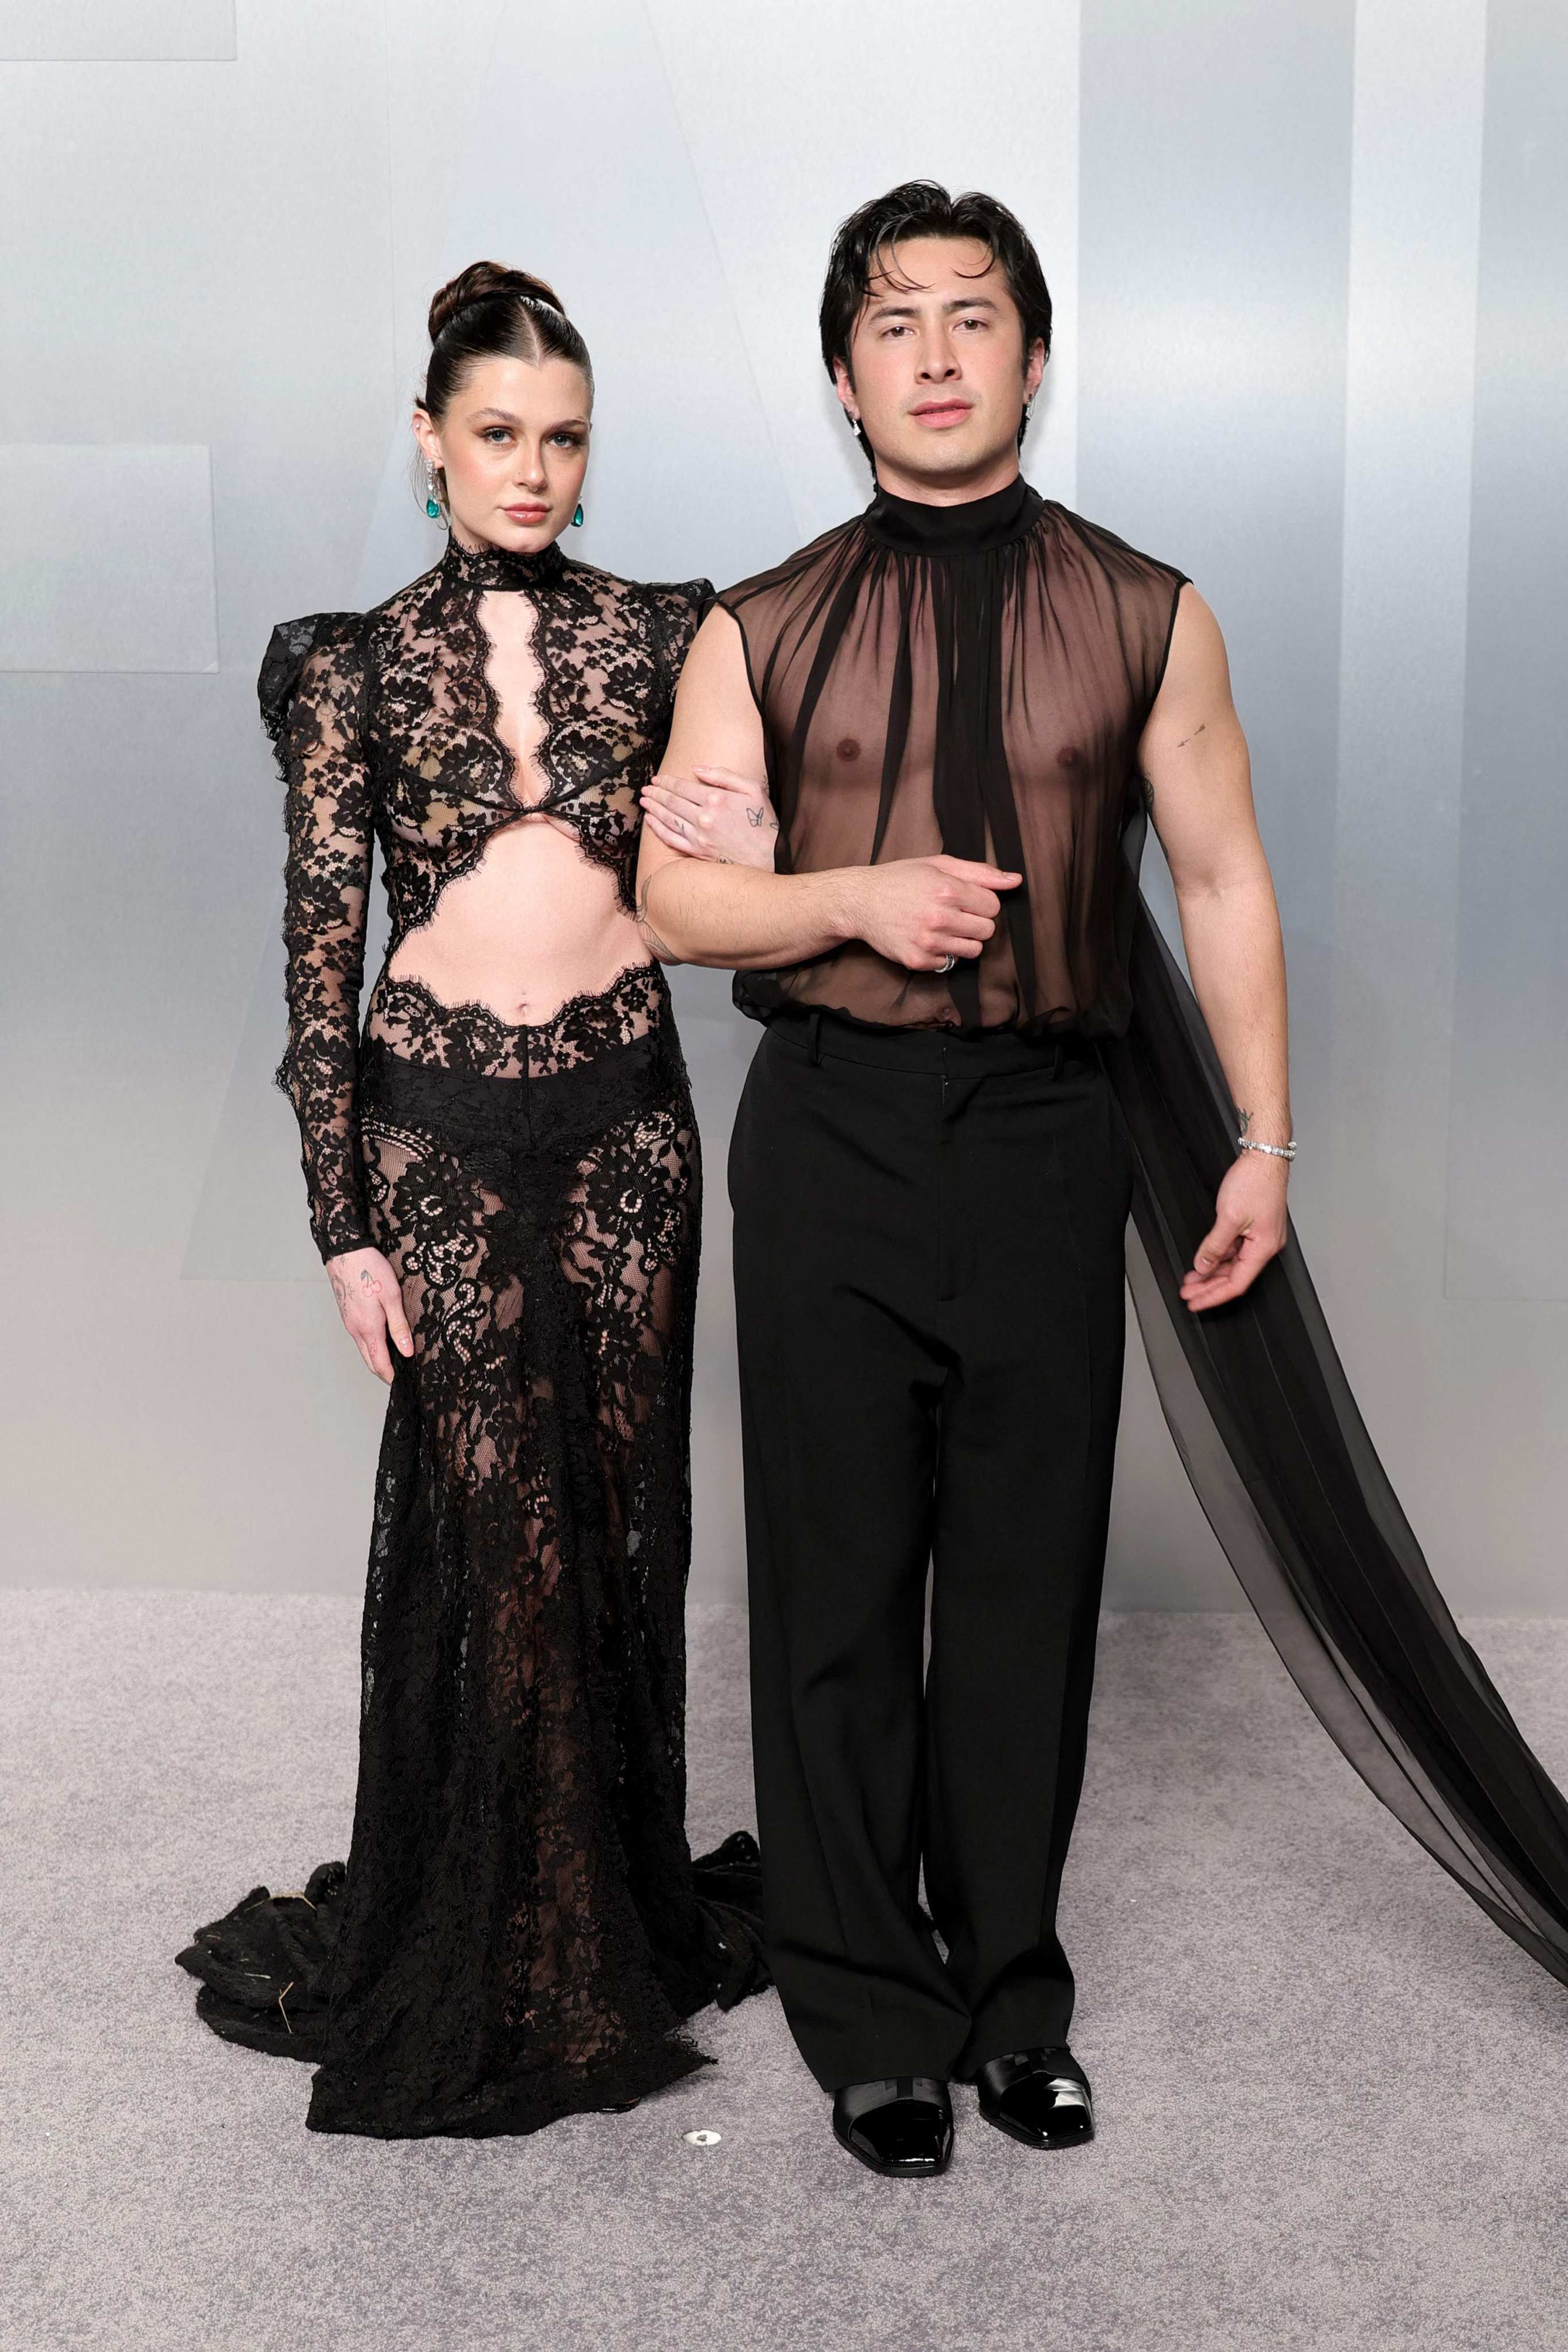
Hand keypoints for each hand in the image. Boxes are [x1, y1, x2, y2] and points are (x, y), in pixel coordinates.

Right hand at [326, 1246, 414, 1381]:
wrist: (345, 1252)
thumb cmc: (370, 1270)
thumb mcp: (392, 1297)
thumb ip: (399, 1326)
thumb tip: (407, 1352)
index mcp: (368, 1329)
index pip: (379, 1363)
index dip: (391, 1377)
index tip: (403, 1384)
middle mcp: (355, 1330)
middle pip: (370, 1361)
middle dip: (384, 1373)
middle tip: (400, 1378)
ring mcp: (349, 1323)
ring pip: (364, 1350)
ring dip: (377, 1360)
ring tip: (395, 1362)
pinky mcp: (348, 1315)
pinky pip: (360, 1338)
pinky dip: (371, 1346)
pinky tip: (383, 1341)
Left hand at [639, 765, 778, 869]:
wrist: (770, 858)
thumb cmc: (763, 821)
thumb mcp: (752, 789)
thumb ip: (723, 776)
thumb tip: (696, 768)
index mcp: (716, 799)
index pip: (683, 787)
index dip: (667, 781)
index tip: (658, 778)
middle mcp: (704, 818)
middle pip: (672, 801)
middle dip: (656, 792)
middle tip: (646, 788)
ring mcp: (699, 837)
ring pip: (668, 818)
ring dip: (653, 808)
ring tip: (644, 801)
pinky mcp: (697, 852)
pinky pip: (671, 839)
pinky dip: (657, 829)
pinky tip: (650, 821)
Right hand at [853, 854, 1021, 971]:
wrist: (860, 902)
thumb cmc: (901, 879)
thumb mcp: (939, 864)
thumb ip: (980, 872)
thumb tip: (1015, 881)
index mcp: (947, 889)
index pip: (993, 906)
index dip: (981, 901)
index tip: (964, 898)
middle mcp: (939, 917)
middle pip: (988, 930)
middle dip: (975, 921)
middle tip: (954, 913)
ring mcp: (928, 942)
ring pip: (974, 950)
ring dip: (963, 939)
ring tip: (943, 926)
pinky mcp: (918, 960)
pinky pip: (950, 963)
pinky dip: (942, 953)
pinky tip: (926, 937)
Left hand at [1179, 1153, 1288, 1310]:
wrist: (1264, 1157)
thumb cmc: (1255, 1181)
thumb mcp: (1228, 1217)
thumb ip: (1214, 1246)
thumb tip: (1203, 1266)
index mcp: (1263, 1248)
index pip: (1236, 1284)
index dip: (1213, 1296)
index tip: (1195, 1302)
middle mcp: (1264, 1246)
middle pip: (1234, 1277)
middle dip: (1209, 1287)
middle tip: (1187, 1293)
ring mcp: (1260, 1237)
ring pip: (1233, 1264)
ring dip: (1211, 1272)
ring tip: (1191, 1280)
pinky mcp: (1254, 1227)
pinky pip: (1235, 1250)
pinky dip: (1218, 1257)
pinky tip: (1204, 1261)